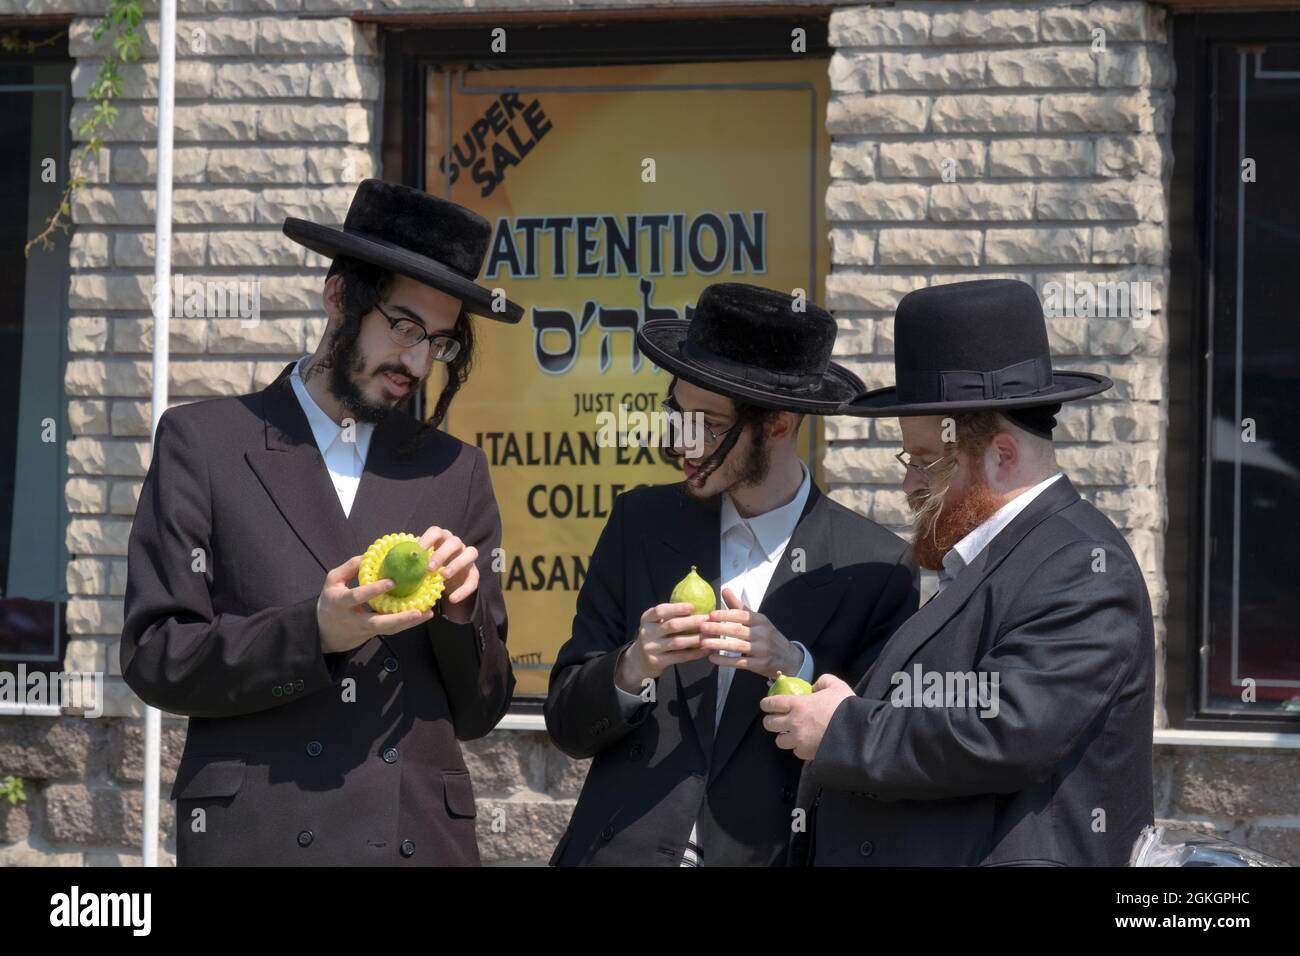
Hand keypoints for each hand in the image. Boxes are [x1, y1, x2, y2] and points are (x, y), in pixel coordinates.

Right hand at [316, 554, 435, 653]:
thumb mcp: (333, 581)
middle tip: (418, 611)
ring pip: (389, 630)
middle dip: (399, 619)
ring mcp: (365, 629)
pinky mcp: (374, 633)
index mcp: (340, 603)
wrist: (325, 632)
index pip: (357, 597)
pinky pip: (392, 630)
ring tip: (428, 612)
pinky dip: (408, 624)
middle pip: (378, 623)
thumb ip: (349, 567)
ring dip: (409, 623)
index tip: (391, 582)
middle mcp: (354, 619)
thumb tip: (369, 555)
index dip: (373, 590)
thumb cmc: (331, 600)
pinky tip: (424, 615)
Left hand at [419, 526, 478, 624]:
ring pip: (470, 553)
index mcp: (441, 539)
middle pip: (454, 541)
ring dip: (457, 564)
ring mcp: (467, 558)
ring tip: (443, 577)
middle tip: (429, 568)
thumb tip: (386, 570)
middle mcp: (456, 545)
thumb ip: (410, 565)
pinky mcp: (474, 574)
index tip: (418, 550)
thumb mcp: (419, 567)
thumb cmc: (427, 572)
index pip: (436, 532)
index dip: (428, 539)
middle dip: (442, 553)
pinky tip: (452, 599)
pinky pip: (473, 580)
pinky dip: (464, 590)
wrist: (446, 586)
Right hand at [615, 602, 711, 693]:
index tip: (692, 606)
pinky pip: (679, 657)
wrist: (639, 661)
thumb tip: (697, 603)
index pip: (660, 611)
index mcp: (646, 619)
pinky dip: (694, 653)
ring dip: (695, 638)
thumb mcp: (655, 624)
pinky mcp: (657, 662)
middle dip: (691, 622)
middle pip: (671, 625)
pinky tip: (705, 650)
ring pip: (677, 642)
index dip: (676, 608)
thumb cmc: (654, 637)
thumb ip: (669, 616)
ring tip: (710, 634)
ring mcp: (651, 648)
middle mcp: (647, 632)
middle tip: (707, 619)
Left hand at [697, 587, 802, 679]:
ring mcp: (762, 650)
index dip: (726, 615)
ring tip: (704, 643)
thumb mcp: (757, 620)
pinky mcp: (760, 664)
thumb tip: (725, 590)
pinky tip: (712, 658)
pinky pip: (740, 663)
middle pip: (738, 630)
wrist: (789, 659)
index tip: (710, 614)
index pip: (742, 615)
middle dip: (718, 628)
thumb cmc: (768, 637)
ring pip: (737, 646)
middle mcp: (762, 634)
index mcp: (760, 620)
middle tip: (701, 627)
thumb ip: (739, 607)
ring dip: (719, 644)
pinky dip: (725, 661)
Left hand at [759, 673, 855, 759]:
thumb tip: (814, 687)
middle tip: (775, 719)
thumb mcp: (835, 685)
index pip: (771, 704)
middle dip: (770, 721)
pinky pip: (795, 751)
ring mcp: (799, 740)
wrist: (856, 731)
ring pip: (779, 740)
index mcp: (797, 704)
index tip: (766, 705)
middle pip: (769, 724)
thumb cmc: (845, 706)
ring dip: (783, 736)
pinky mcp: (806, 753)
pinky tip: (804, 743)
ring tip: (789, 733)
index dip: (766, 704)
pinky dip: (797, 747)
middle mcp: (793, 722)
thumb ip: (822, 681)